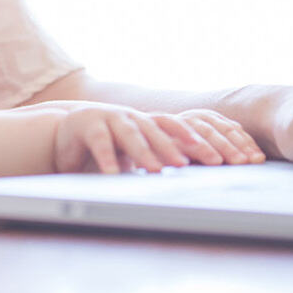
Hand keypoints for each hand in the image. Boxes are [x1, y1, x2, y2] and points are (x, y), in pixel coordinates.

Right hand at [53, 106, 264, 173]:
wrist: (69, 128)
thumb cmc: (110, 142)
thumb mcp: (138, 148)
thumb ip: (162, 156)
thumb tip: (200, 176)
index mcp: (149, 121)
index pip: (180, 127)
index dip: (201, 140)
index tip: (223, 158)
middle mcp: (134, 116)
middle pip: (161, 129)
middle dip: (183, 146)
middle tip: (204, 162)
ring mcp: (110, 117)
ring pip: (132, 133)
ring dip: (145, 151)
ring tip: (157, 169)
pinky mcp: (87, 125)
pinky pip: (99, 142)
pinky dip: (106, 158)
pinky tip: (113, 174)